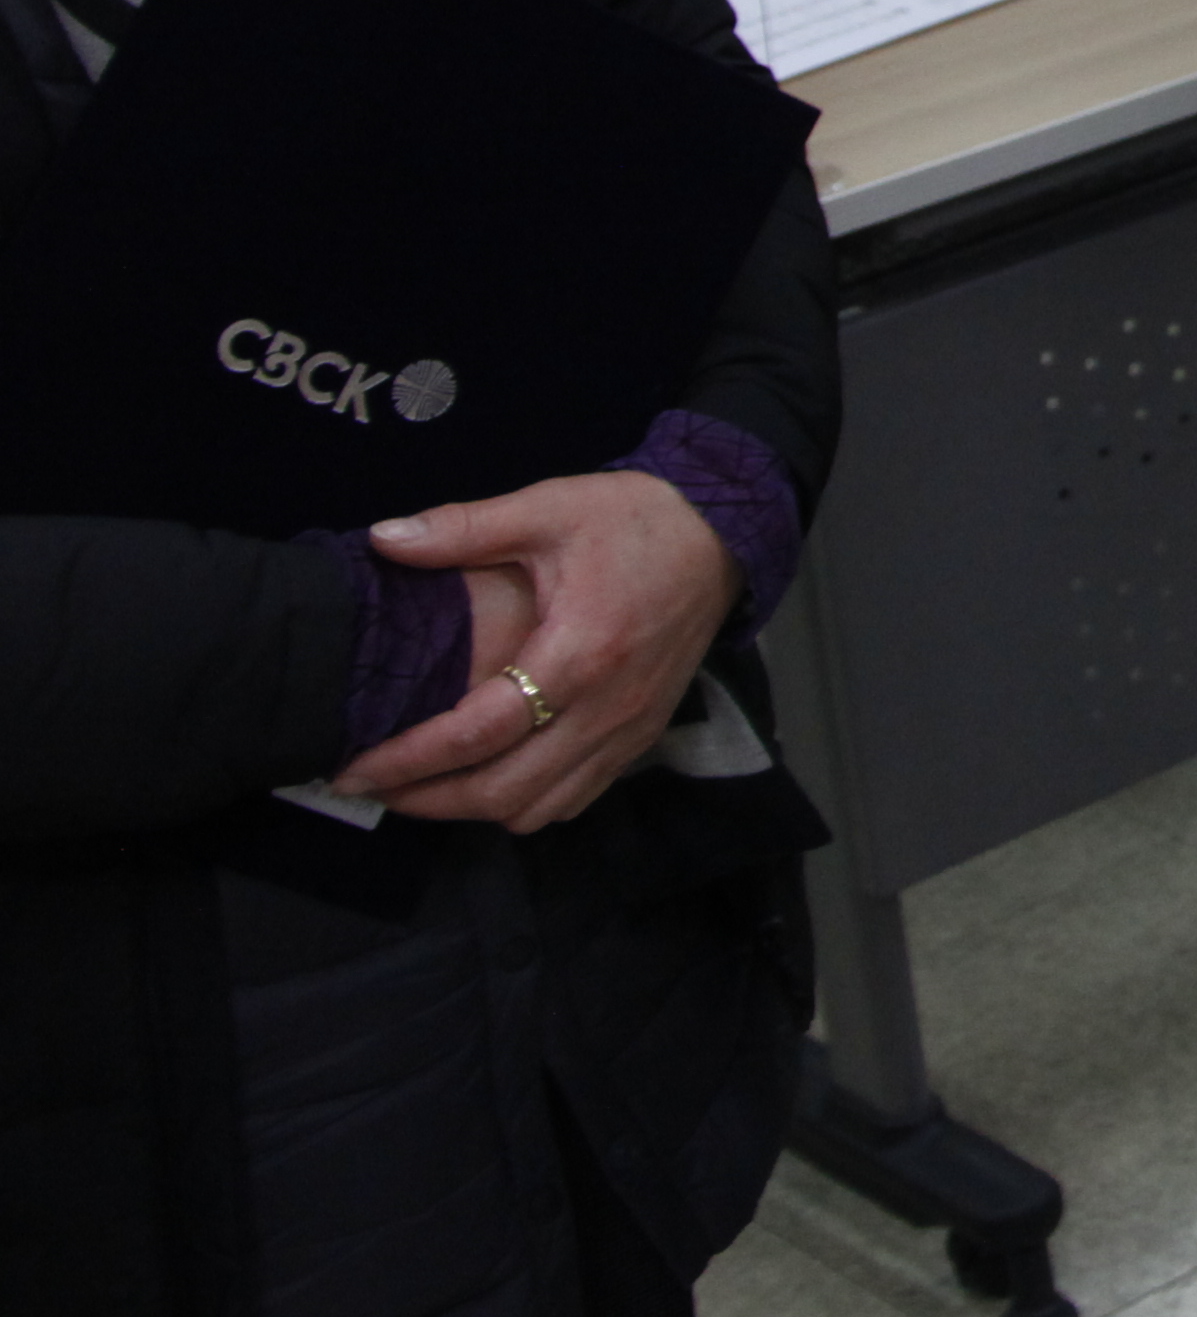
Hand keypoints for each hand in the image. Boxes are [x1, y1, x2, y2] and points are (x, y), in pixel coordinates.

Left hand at [334, 471, 743, 830]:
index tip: (352, 767)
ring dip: (474, 808)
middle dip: (426, 799)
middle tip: (370, 784)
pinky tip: (493, 776)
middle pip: (502, 792)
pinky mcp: (643, 735)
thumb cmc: (635, 520)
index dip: (406, 760)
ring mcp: (628, 729)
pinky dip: (525, 803)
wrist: (725, 534)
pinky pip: (575, 798)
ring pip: (538, 808)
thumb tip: (382, 540)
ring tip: (424, 785)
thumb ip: (462, 528)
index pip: (476, 735)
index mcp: (578, 655)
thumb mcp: (548, 509)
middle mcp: (606, 708)